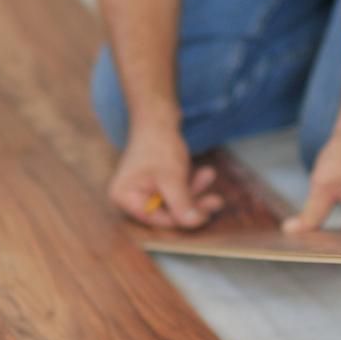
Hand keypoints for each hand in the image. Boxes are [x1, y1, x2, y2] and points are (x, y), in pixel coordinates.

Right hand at [107, 131, 223, 229]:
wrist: (157, 116)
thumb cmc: (159, 144)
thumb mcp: (172, 178)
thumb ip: (181, 203)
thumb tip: (194, 223)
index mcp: (124, 198)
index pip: (156, 219)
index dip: (181, 218)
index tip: (206, 214)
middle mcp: (129, 197)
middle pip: (166, 212)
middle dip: (193, 204)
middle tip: (217, 201)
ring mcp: (141, 190)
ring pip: (174, 201)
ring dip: (194, 191)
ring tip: (210, 175)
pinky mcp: (154, 184)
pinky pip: (175, 191)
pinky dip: (189, 183)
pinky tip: (205, 173)